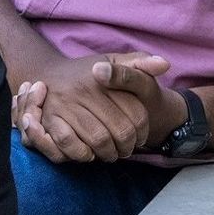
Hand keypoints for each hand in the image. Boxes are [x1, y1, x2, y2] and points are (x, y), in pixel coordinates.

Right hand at [12, 52, 170, 162]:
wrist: (48, 74)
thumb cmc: (88, 72)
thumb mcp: (114, 60)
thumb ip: (140, 62)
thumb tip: (164, 64)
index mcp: (104, 75)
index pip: (137, 113)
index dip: (143, 132)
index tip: (140, 138)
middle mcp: (84, 89)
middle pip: (120, 130)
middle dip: (127, 147)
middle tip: (125, 151)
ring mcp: (65, 104)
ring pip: (98, 139)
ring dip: (108, 153)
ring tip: (110, 154)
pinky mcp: (49, 118)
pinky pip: (70, 143)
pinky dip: (82, 153)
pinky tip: (88, 154)